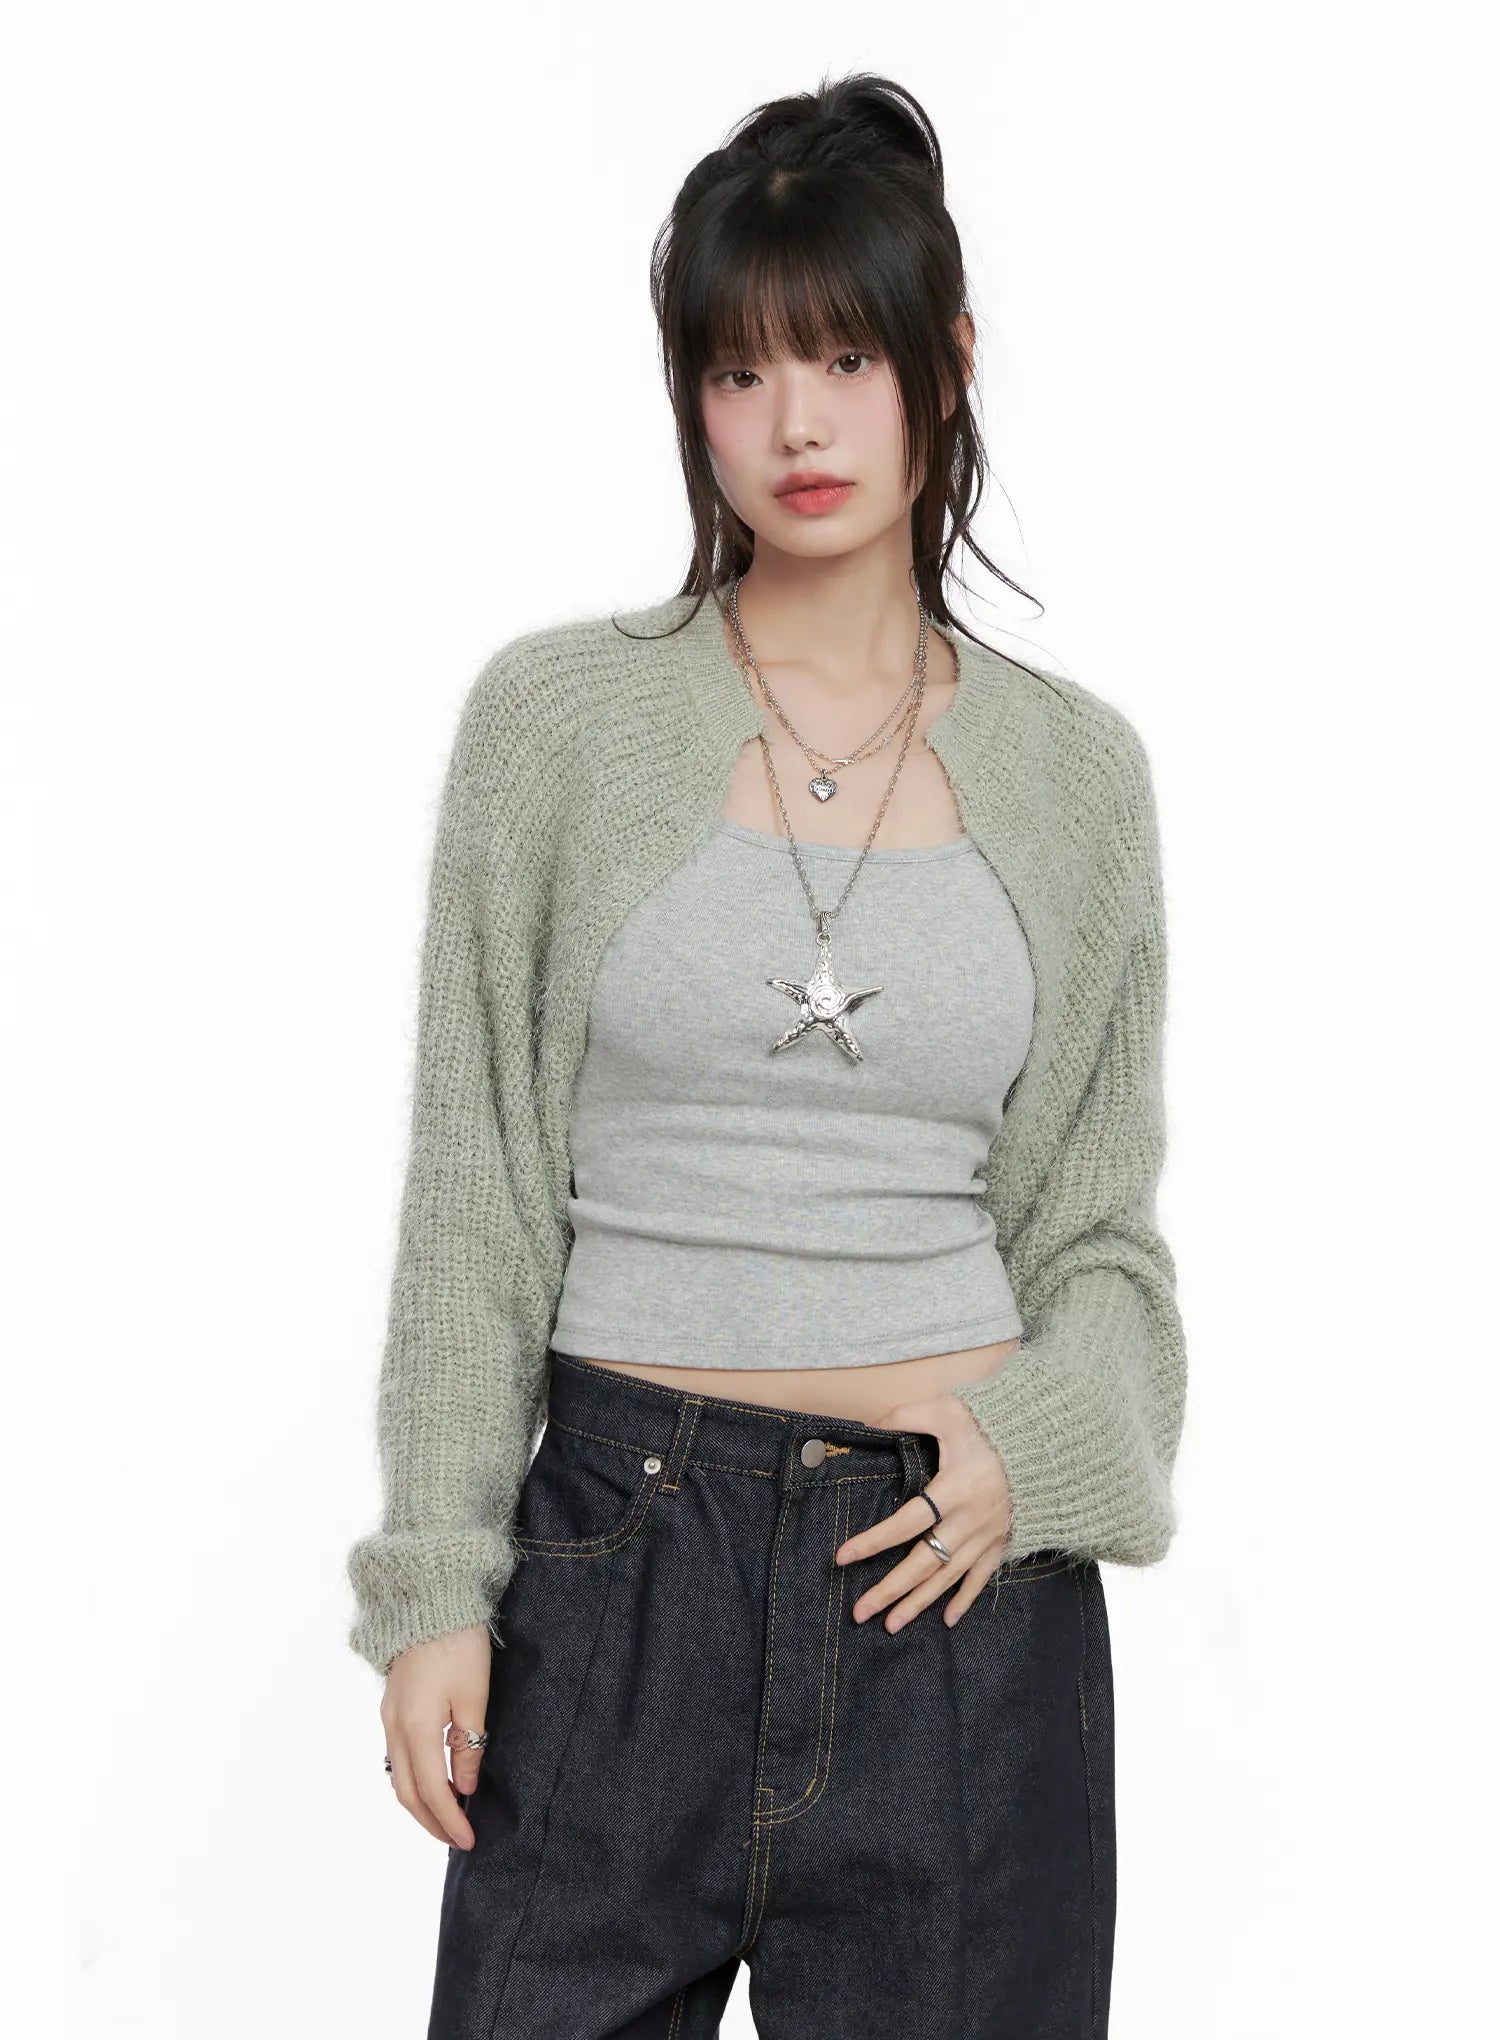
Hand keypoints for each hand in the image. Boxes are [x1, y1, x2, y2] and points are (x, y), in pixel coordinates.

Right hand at [380, 1622, 491, 1849]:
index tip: (469, 1840)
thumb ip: (468, 1744)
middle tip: (457, 1840)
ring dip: (420, 1802)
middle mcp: (394, 1726)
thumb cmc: (459, 1642)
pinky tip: (433, 1781)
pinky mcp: (392, 1705)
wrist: (430, 1597)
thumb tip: (464, 1787)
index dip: (449, 1820)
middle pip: (406, 1791)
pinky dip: (413, 1779)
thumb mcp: (474, 1694)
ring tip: (447, 1818)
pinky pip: (397, 1756)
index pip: (431, 1789)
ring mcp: (388, 1716)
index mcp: (415, 1726)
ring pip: (397, 1776)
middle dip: (431, 1821)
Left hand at [837, 1392, 1012, 1631]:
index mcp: (954, 1488)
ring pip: (947, 1577)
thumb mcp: (950, 1411)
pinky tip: (947, 1621)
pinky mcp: (1001, 1542)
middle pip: (923, 1562)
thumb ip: (907, 1415)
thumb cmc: (993, 1425)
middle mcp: (969, 1520)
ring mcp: (987, 1536)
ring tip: (891, 1625)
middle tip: (860, 1613)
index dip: (873, 1542)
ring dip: (918, 1603)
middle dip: (890, 1589)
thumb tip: (868, 1423)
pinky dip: (965, 1600)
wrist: (1047, 1445)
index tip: (843, 1557)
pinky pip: (981, 1578)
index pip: (906, 1522)